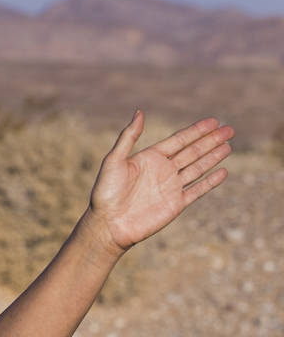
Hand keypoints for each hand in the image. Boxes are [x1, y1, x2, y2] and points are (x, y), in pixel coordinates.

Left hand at [86, 110, 232, 252]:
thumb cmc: (106, 193)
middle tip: (229, 129)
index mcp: (150, 158)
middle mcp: (162, 171)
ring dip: (213, 157)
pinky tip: (222, 172)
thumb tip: (139, 112)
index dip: (196, 131)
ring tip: (228, 145)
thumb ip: (128, 137)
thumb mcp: (114, 161)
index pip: (179, 140)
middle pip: (192, 152)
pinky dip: (210, 182)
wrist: (108, 225)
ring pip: (198, 168)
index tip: (214, 121)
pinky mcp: (175, 204)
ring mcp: (170, 187)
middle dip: (211, 140)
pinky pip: (197, 190)